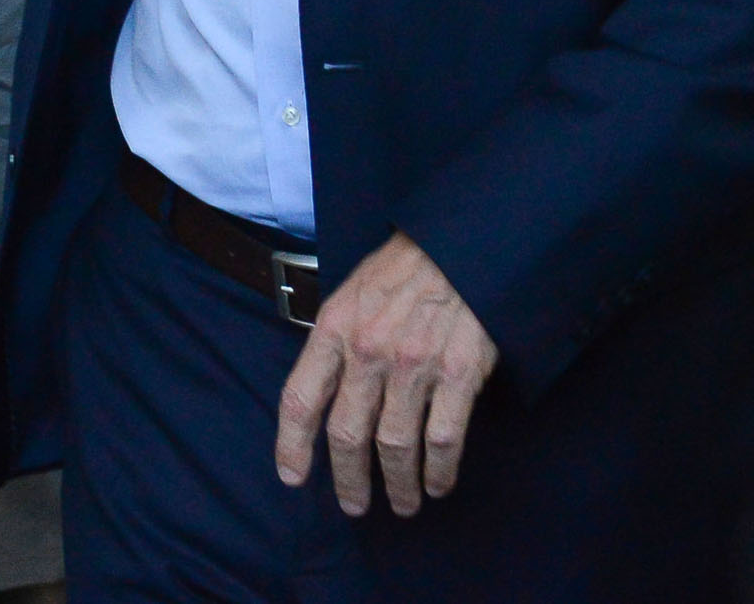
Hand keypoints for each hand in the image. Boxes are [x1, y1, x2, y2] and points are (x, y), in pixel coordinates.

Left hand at [275, 232, 497, 517]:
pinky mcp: (459, 375)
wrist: (462, 247)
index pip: (300, 398)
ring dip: (398, 484)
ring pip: (395, 445)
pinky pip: (443, 439)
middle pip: (346, 433)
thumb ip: (334, 341)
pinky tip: (438, 484)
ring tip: (403, 503)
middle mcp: (368, 351)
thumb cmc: (403, 270)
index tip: (292, 477)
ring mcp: (414, 366)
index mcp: (334, 328)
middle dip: (348, 480)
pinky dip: (439, 471)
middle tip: (354, 506)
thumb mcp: (350, 294)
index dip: (292, 445)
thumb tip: (323, 393)